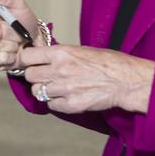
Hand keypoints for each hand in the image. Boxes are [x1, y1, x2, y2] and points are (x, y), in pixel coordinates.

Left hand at [18, 44, 154, 113]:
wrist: (126, 81)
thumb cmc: (108, 62)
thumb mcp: (81, 50)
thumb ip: (60, 54)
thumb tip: (42, 57)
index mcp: (61, 53)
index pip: (27, 56)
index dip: (27, 60)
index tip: (30, 62)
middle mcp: (59, 70)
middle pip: (29, 75)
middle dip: (35, 76)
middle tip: (45, 76)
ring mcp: (64, 89)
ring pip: (37, 91)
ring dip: (44, 90)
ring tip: (57, 87)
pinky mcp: (71, 105)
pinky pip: (51, 105)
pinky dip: (55, 102)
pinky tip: (66, 96)